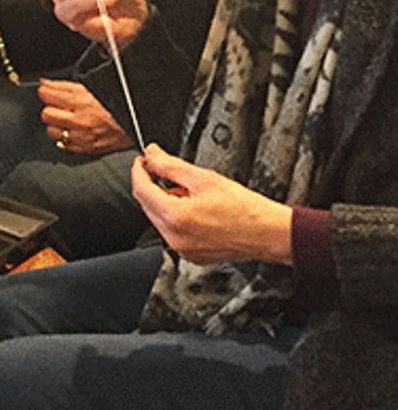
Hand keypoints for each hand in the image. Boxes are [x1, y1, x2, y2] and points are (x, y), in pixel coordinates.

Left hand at [37, 79, 131, 155]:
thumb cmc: (120, 103)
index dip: (45, 90)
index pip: (47, 94)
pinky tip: (73, 131)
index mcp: (82, 100)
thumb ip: (67, 86)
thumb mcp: (94, 87)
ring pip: (51, 131)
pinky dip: (65, 138)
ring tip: (66, 120)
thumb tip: (45, 83)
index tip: (47, 90)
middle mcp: (80, 120)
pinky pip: (64, 145)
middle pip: (46, 114)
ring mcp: (82, 136)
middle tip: (58, 106)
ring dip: (56, 125)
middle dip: (50, 108)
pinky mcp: (86, 149)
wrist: (139, 122)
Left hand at [132, 144, 293, 265]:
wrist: (270, 233)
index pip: (141, 189)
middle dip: (154, 186)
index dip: (139, 170)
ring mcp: (182, 249)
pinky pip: (173, 232)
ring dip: (166, 202)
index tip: (143, 160)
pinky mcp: (191, 255)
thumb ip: (171, 165)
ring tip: (193, 194)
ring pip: (159, 218)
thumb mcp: (205, 178)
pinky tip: (197, 210)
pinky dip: (177, 218)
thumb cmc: (246, 209)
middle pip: (147, 205)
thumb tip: (152, 154)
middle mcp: (174, 237)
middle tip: (169, 173)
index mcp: (175, 217)